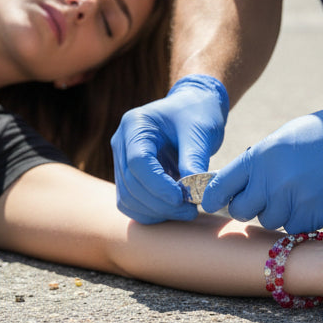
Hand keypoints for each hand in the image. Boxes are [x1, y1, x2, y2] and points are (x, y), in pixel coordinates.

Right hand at [111, 75, 229, 223]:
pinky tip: (175, 211)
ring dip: (156, 212)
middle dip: (161, 203)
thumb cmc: (197, 113)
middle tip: (191, 210)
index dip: (159, 185)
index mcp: (135, 124)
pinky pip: (131, 202)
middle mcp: (121, 142)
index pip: (138, 162)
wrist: (193, 109)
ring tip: (186, 211)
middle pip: (130, 184)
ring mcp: (121, 160)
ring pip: (128, 198)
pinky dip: (151, 212)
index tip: (183, 198)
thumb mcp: (200, 132)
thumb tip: (195, 193)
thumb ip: (194, 160)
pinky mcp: (128, 176)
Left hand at [200, 94, 322, 232]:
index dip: (214, 197)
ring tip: (297, 193)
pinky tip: (312, 202)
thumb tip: (242, 185)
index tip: (213, 203)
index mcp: (259, 156)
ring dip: (279, 213)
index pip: (221, 186)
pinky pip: (294, 229)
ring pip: (269, 222)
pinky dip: (300, 221)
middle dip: (251, 207)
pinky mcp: (313, 214)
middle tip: (267, 198)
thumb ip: (260, 163)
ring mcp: (292, 199)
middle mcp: (271, 179)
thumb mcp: (283, 139)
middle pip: (242, 211)